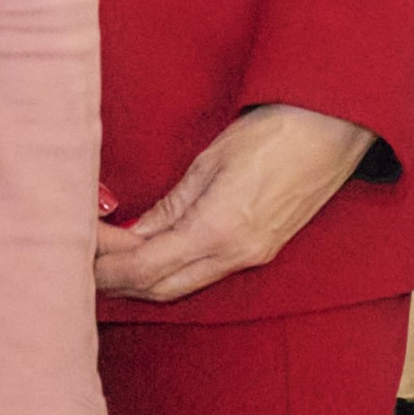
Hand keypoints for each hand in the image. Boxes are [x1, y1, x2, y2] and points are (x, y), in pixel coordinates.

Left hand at [97, 102, 372, 302]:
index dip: (106, 263)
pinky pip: (205, 272)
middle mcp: (237, 254)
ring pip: (182, 286)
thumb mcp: (209, 162)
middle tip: (82, 259)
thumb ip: (170, 206)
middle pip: (160, 288)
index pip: (145, 267)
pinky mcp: (263, 250)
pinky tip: (152, 252)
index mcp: (219, 230)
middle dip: (117, 280)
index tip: (79, 244)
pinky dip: (172, 269)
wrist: (334, 126)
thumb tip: (135, 233)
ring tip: (110, 259)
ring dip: (143, 278)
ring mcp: (253, 256)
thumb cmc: (274, 130)